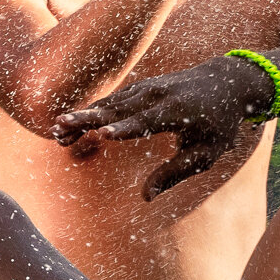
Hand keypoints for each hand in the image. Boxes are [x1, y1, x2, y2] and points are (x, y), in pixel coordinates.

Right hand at [53, 56, 266, 199]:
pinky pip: (110, 100)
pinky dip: (89, 111)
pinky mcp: (137, 87)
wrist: (224, 81)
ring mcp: (145, 88)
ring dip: (80, 116)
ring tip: (55, 130)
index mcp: (178, 111)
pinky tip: (69, 122)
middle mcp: (157, 95)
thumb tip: (146, 198)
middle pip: (117, 109)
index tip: (101, 136)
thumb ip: (174, 173)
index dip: (124, 129)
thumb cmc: (217, 124)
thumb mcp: (205, 153)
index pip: (146, 121)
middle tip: (59, 128)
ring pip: (107, 104)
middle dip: (87, 119)